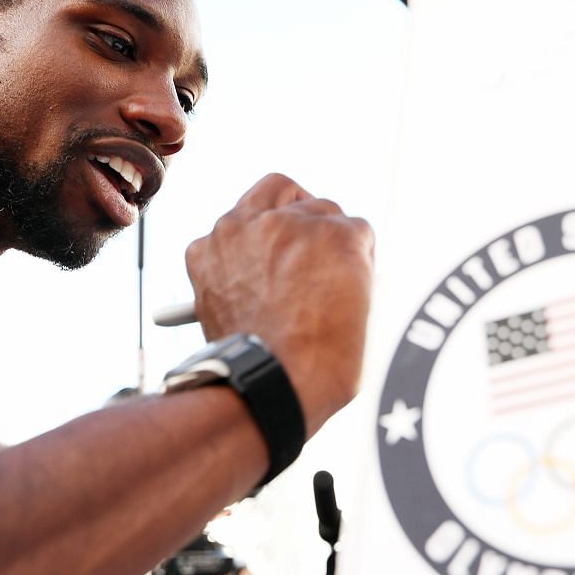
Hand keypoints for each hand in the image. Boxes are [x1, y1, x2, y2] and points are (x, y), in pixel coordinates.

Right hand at [184, 174, 373, 435]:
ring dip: (336, 249)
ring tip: (335, 300)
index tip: (288, 244)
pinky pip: (360, 234)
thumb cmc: (257, 366)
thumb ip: (247, 279)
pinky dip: (363, 266)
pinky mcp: (335, 234)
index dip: (270, 226)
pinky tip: (351, 302)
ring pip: (327, 213)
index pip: (245, 213)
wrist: (276, 382)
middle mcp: (244, 226)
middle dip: (307, 218)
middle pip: (285, 191)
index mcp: (211, 250)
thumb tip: (286, 273)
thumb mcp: (229, 313)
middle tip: (325, 251)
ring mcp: (290, 226)